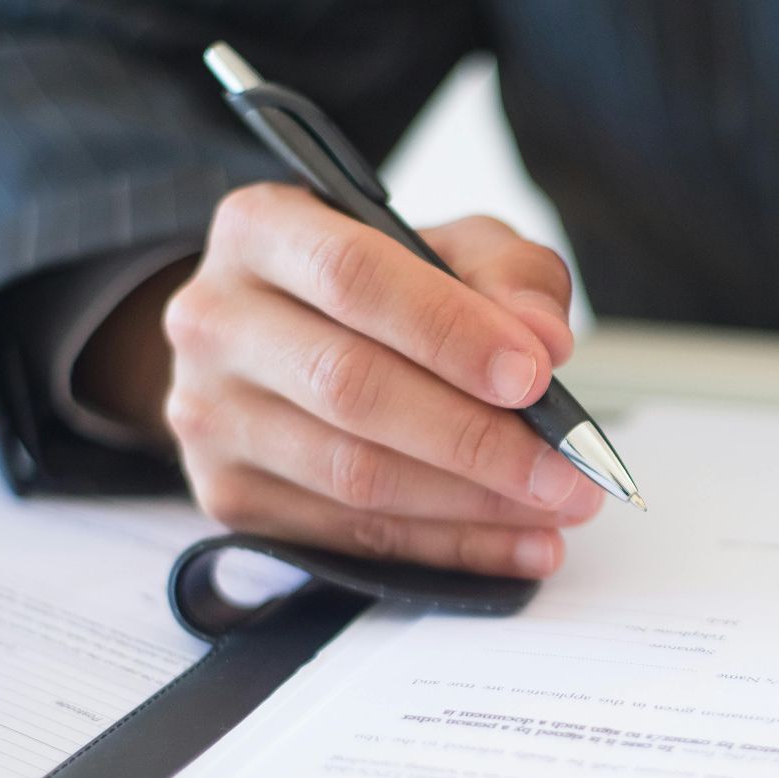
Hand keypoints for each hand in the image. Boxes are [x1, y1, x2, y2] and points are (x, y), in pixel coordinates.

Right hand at [157, 183, 600, 577]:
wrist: (286, 343)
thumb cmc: (381, 290)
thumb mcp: (452, 249)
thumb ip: (508, 276)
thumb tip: (543, 340)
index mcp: (261, 230)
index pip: (353, 277)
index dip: (451, 331)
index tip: (536, 376)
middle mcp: (215, 321)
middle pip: (351, 386)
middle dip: (477, 436)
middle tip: (568, 467)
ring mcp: (210, 417)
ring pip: (352, 474)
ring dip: (473, 503)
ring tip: (560, 506)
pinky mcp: (228, 498)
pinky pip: (353, 536)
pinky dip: (451, 546)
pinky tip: (521, 545)